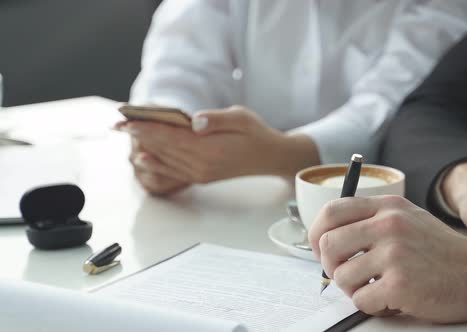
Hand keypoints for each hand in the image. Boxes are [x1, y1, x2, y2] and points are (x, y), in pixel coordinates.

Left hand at [116, 105, 319, 186]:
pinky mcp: (201, 177)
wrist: (269, 158)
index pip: (172, 137)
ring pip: (165, 160)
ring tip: (125, 137)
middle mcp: (202, 165)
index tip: (127, 120)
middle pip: (164, 148)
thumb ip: (217, 119)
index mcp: (210, 149)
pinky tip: (142, 159)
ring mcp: (200, 173)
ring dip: (144, 147)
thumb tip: (195, 121)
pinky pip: (172, 171)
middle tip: (117, 125)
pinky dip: (155, 164)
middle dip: (140, 136)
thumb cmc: (255, 133)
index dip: (148, 128)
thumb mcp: (242, 118)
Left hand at [308, 195, 466, 322]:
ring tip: (378, 288)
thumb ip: (371, 222)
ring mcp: (395, 252)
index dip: (316, 232)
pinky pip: (361, 300)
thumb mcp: (408, 219)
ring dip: (355, 289)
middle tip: (346, 276)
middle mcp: (389, 224)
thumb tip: (329, 240)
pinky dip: (372, 305)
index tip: (321, 249)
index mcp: (387, 206)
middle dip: (330, 266)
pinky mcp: (400, 282)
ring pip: (341, 276)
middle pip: (328, 244)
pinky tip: (392, 299)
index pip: (331, 210)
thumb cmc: (441, 252)